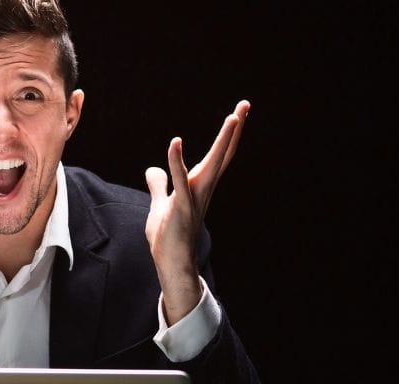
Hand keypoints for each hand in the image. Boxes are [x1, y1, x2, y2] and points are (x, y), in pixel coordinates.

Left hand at [144, 100, 249, 324]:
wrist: (170, 264)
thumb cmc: (167, 237)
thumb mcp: (160, 205)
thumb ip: (159, 185)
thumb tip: (153, 169)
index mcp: (199, 186)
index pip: (217, 155)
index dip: (228, 134)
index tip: (239, 112)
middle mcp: (203, 189)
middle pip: (222, 154)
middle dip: (234, 129)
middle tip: (245, 104)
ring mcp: (194, 198)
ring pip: (211, 164)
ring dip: (222, 141)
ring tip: (233, 117)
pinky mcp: (180, 208)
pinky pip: (179, 181)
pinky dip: (176, 161)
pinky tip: (175, 142)